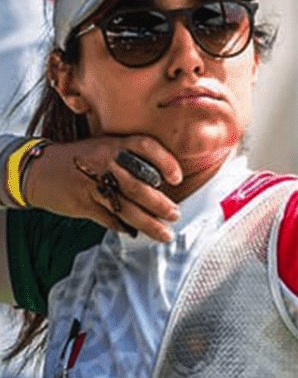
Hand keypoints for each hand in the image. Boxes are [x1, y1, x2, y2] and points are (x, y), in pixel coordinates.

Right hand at [25, 135, 181, 241]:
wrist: (39, 169)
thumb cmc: (83, 159)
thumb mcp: (105, 146)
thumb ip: (131, 157)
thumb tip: (165, 180)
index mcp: (113, 144)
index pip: (145, 146)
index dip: (164, 161)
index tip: (178, 178)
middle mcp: (104, 162)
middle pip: (138, 185)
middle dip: (160, 204)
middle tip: (175, 214)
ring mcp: (92, 184)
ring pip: (126, 207)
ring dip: (148, 223)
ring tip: (165, 233)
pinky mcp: (83, 203)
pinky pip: (109, 219)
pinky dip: (124, 227)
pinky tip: (136, 232)